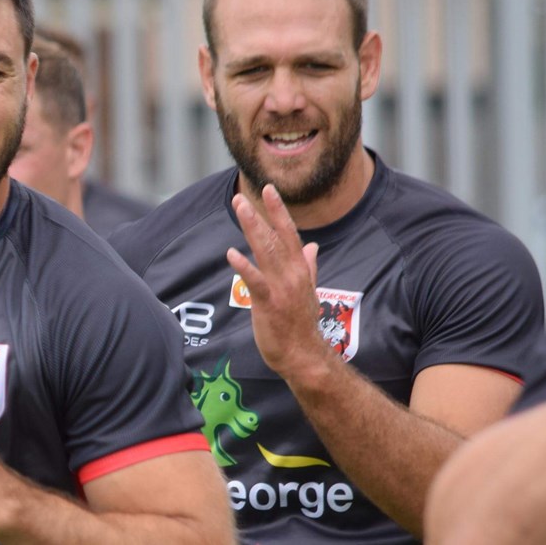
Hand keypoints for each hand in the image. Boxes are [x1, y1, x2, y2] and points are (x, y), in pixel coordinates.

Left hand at [227, 185, 327, 378]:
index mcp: (301, 269)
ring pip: (265, 252)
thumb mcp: (309, 290)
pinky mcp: (269, 304)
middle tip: (242, 196)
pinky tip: (232, 253)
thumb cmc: (302, 324)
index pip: (290, 233)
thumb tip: (313, 246)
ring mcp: (282, 288)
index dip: (279, 211)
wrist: (305, 356)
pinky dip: (244, 266)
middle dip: (259, 215)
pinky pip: (256, 281)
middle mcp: (293, 274)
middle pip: (275, 238)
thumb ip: (309, 266)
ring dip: (252, 229)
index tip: (269, 190)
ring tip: (240, 210)